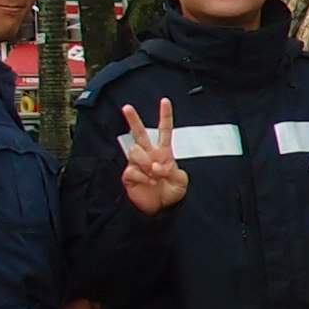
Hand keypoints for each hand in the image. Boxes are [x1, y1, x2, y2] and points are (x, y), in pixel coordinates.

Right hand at [117, 98, 188, 214]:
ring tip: (155, 175)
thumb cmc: (171, 192)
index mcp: (164, 152)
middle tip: (126, 107)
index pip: (164, 130)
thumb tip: (157, 165)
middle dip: (133, 119)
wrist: (161, 208)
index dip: (165, 116)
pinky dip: (143, 176)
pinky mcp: (129, 175)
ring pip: (135, 151)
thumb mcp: (181, 180)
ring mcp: (137, 164)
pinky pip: (132, 170)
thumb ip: (173, 170)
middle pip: (138, 133)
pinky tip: (149, 183)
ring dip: (146, 162)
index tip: (165, 101)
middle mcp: (148, 155)